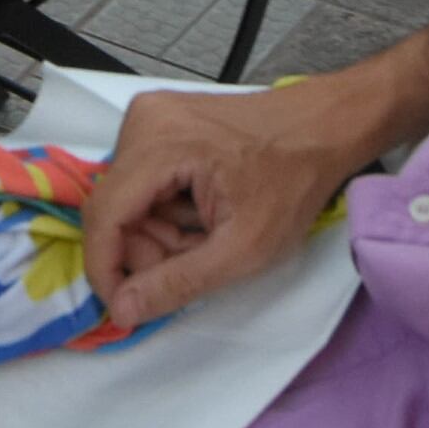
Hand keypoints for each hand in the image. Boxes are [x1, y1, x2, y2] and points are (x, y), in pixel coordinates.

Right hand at [82, 78, 379, 335]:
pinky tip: (204, 215)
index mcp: (159, 143)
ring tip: (209, 236)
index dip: (106, 270)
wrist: (325, 128)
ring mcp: (151, 117)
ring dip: (161, 233)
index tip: (125, 309)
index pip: (103, 216)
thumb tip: (122, 310)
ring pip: (129, 200)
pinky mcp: (162, 123)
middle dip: (148, 251)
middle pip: (116, 210)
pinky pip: (144, 183)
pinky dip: (168, 212)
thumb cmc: (294, 182)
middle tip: (198, 261)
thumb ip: (178, 282)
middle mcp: (143, 121)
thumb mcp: (244, 247)